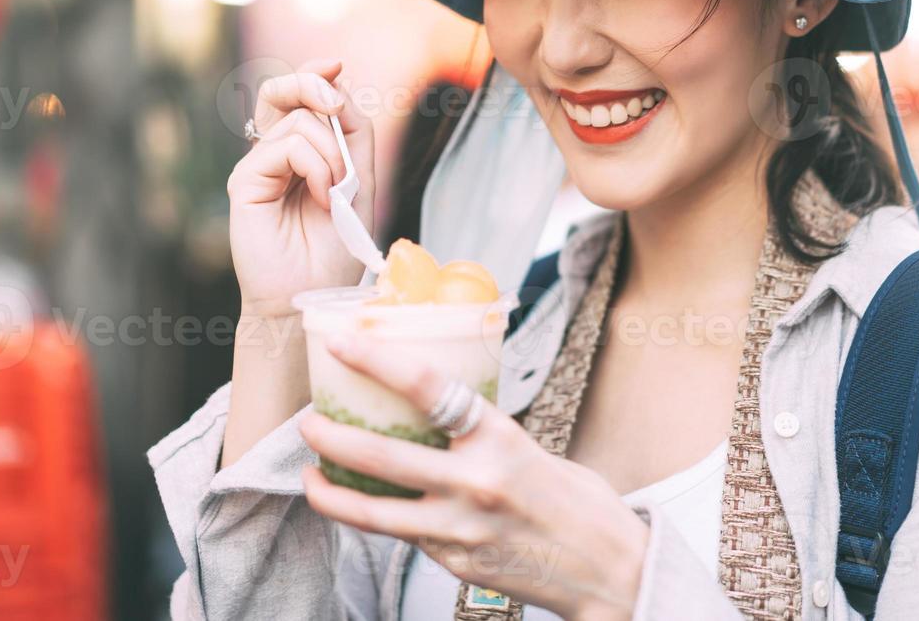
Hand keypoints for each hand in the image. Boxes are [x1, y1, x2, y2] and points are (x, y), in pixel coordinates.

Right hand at [226, 59, 375, 318]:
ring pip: (297, 121)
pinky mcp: (244, 181)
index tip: (336, 65)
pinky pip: (287, 146)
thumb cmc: (334, 248)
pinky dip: (317, 166)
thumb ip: (352, 135)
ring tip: (338, 191)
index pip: (300, 98)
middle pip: (281, 92)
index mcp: (301, 153)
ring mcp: (257, 166)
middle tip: (334, 103)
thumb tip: (337, 88)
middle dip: (311, 83)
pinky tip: (323, 198)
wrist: (311, 292)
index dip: (315, 74)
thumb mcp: (360, 182)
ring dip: (332, 152)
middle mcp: (274, 154)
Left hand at [299, 334, 648, 620]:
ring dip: (330, 491)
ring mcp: (461, 529)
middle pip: (381, 454)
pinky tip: (359, 506)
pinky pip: (402, 537)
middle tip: (307, 421)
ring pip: (373, 511)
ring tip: (308, 474)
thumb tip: (436, 412)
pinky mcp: (454, 563)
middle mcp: (476, 482)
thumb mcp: (533, 450)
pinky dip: (375, 519)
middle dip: (331, 435)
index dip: (378, 362)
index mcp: (501, 439)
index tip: (343, 345)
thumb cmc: (578, 503)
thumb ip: (483, 436)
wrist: (611, 572)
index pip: (428, 389)